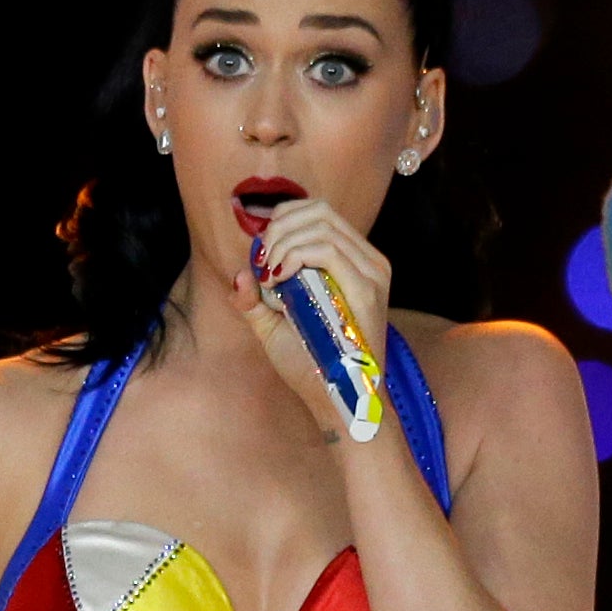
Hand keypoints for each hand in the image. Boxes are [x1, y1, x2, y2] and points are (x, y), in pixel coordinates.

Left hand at [231, 192, 399, 444]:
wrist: (337, 400)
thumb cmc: (310, 366)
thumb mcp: (274, 327)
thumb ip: (255, 300)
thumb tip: (240, 274)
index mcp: (353, 262)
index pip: (318, 212)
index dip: (282, 220)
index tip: (261, 255)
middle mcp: (368, 261)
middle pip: (319, 210)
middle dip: (278, 229)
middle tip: (262, 266)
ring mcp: (371, 272)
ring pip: (321, 224)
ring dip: (283, 243)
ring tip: (270, 277)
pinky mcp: (367, 288)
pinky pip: (327, 250)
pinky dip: (295, 255)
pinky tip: (279, 280)